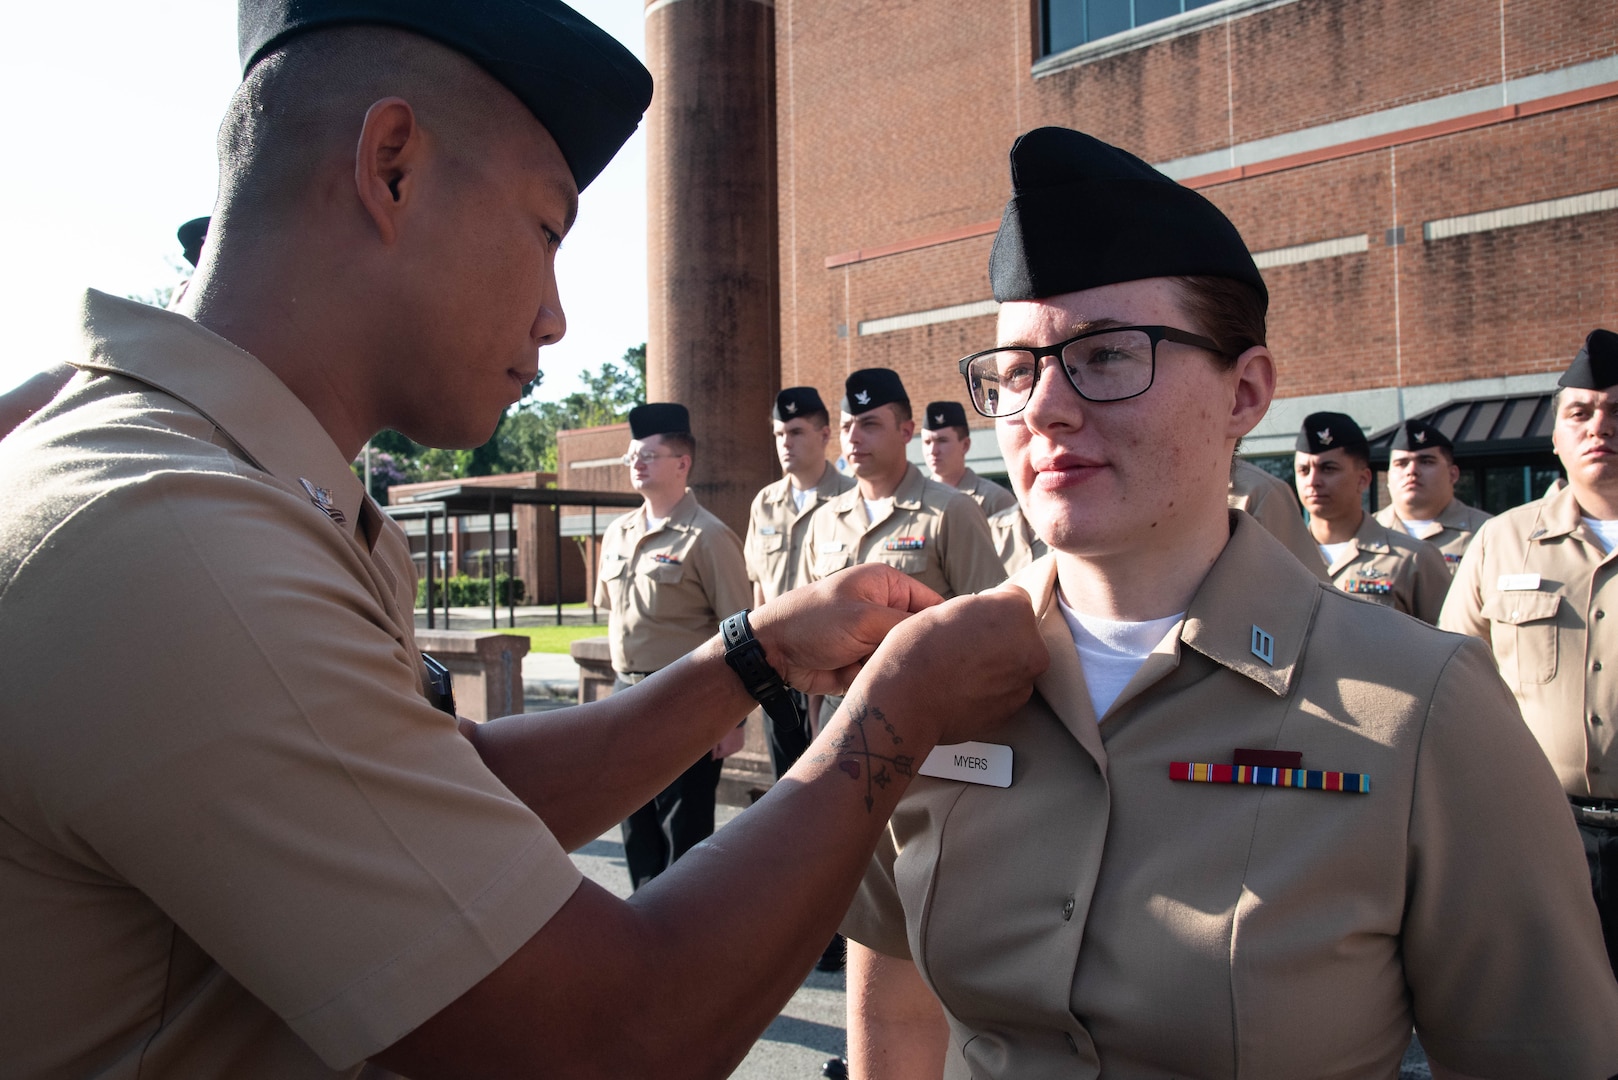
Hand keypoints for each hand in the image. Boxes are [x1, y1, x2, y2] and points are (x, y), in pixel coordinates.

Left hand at [749, 565, 942, 695]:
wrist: (772, 653)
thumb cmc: (812, 622)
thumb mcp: (863, 618)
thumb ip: (905, 626)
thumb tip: (942, 632)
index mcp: (887, 585)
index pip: (932, 603)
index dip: (943, 625)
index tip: (952, 648)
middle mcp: (884, 609)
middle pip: (918, 636)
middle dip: (910, 651)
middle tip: (893, 658)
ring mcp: (873, 637)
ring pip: (901, 659)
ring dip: (886, 666)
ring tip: (862, 663)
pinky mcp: (863, 662)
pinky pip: (882, 674)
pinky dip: (871, 677)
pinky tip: (850, 673)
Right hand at [848, 586, 1046, 746]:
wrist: (906, 703)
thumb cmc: (917, 650)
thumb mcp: (947, 607)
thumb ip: (979, 609)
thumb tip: (986, 619)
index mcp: (1015, 612)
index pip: (1013, 597)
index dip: (989, 604)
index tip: (969, 618)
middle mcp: (1032, 647)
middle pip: (1020, 633)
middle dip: (999, 636)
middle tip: (963, 646)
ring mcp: (1024, 683)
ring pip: (1015, 663)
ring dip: (997, 663)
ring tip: (960, 671)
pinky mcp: (1013, 709)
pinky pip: (1006, 690)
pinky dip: (991, 688)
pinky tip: (963, 689)